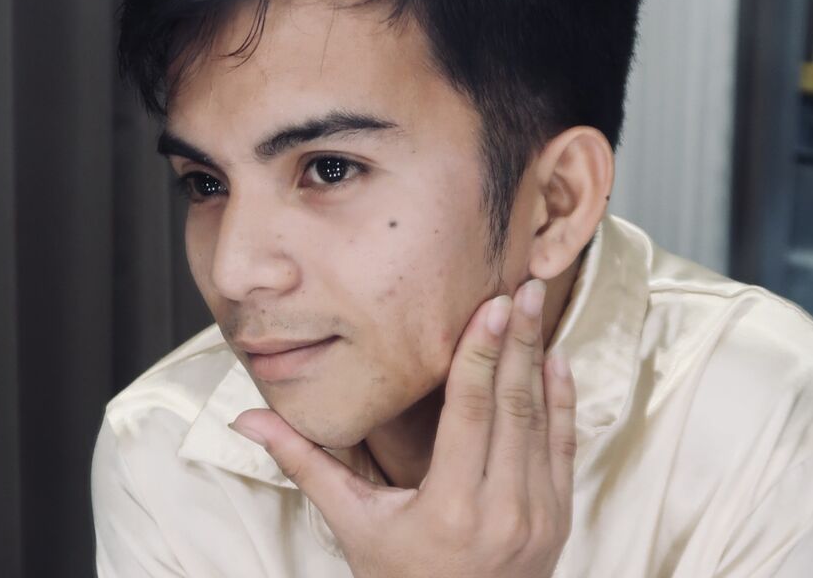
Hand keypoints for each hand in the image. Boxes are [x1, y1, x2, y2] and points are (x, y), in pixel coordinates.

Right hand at [229, 278, 576, 577]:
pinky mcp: (557, 518)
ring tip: (535, 309)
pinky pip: (564, 447)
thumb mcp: (351, 523)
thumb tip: (248, 419)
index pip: (470, 412)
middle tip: (521, 289)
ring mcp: (538, 516)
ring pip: (542, 421)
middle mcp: (503, 510)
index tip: (491, 306)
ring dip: (539, 360)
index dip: (480, 354)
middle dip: (516, 341)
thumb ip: (305, 464)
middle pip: (512, 406)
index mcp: (450, 508)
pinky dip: (563, 400)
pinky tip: (557, 360)